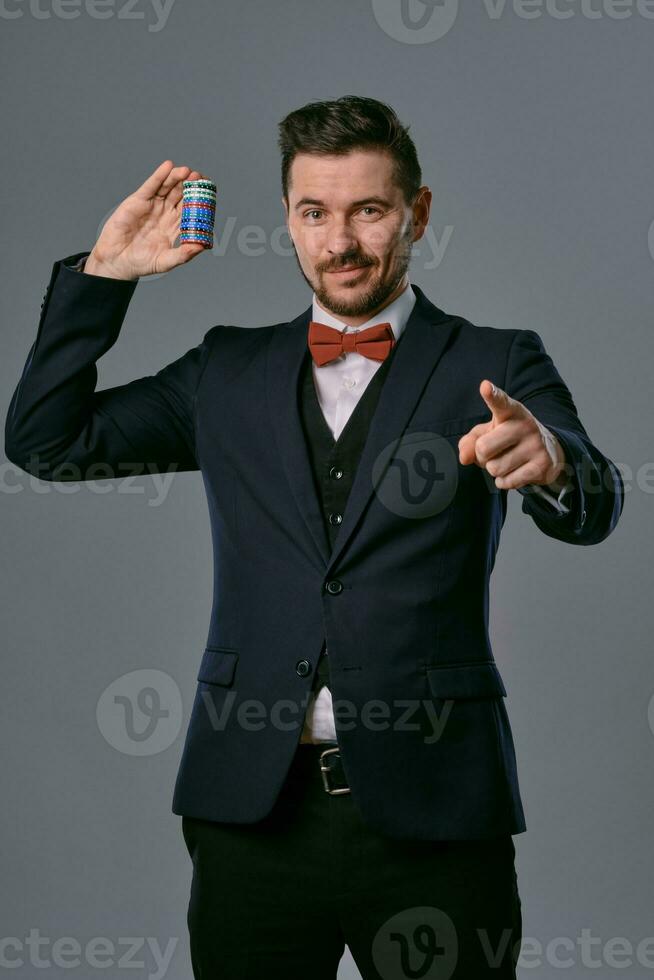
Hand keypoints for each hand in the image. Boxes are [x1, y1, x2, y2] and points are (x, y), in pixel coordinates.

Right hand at [84, 160, 209, 279]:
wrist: (118, 261)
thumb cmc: (142, 263)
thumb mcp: (166, 261)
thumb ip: (184, 255)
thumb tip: (202, 247)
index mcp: (175, 226)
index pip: (191, 209)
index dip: (200, 200)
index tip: (210, 192)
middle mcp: (165, 213)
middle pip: (181, 195)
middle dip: (190, 185)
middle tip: (200, 177)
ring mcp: (153, 205)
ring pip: (168, 187)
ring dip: (177, 178)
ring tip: (187, 171)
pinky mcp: (138, 201)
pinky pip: (151, 186)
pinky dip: (159, 176)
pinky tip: (168, 166)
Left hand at [458, 380, 567, 490]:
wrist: (547, 452)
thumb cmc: (509, 439)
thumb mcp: (488, 433)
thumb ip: (470, 441)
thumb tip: (464, 457)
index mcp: (511, 411)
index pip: (500, 402)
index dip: (492, 395)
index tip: (485, 387)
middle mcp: (525, 425)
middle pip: (483, 448)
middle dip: (482, 457)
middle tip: (495, 452)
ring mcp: (536, 445)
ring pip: (494, 468)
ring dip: (495, 470)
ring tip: (508, 461)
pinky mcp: (542, 466)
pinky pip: (507, 482)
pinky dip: (505, 482)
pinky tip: (516, 472)